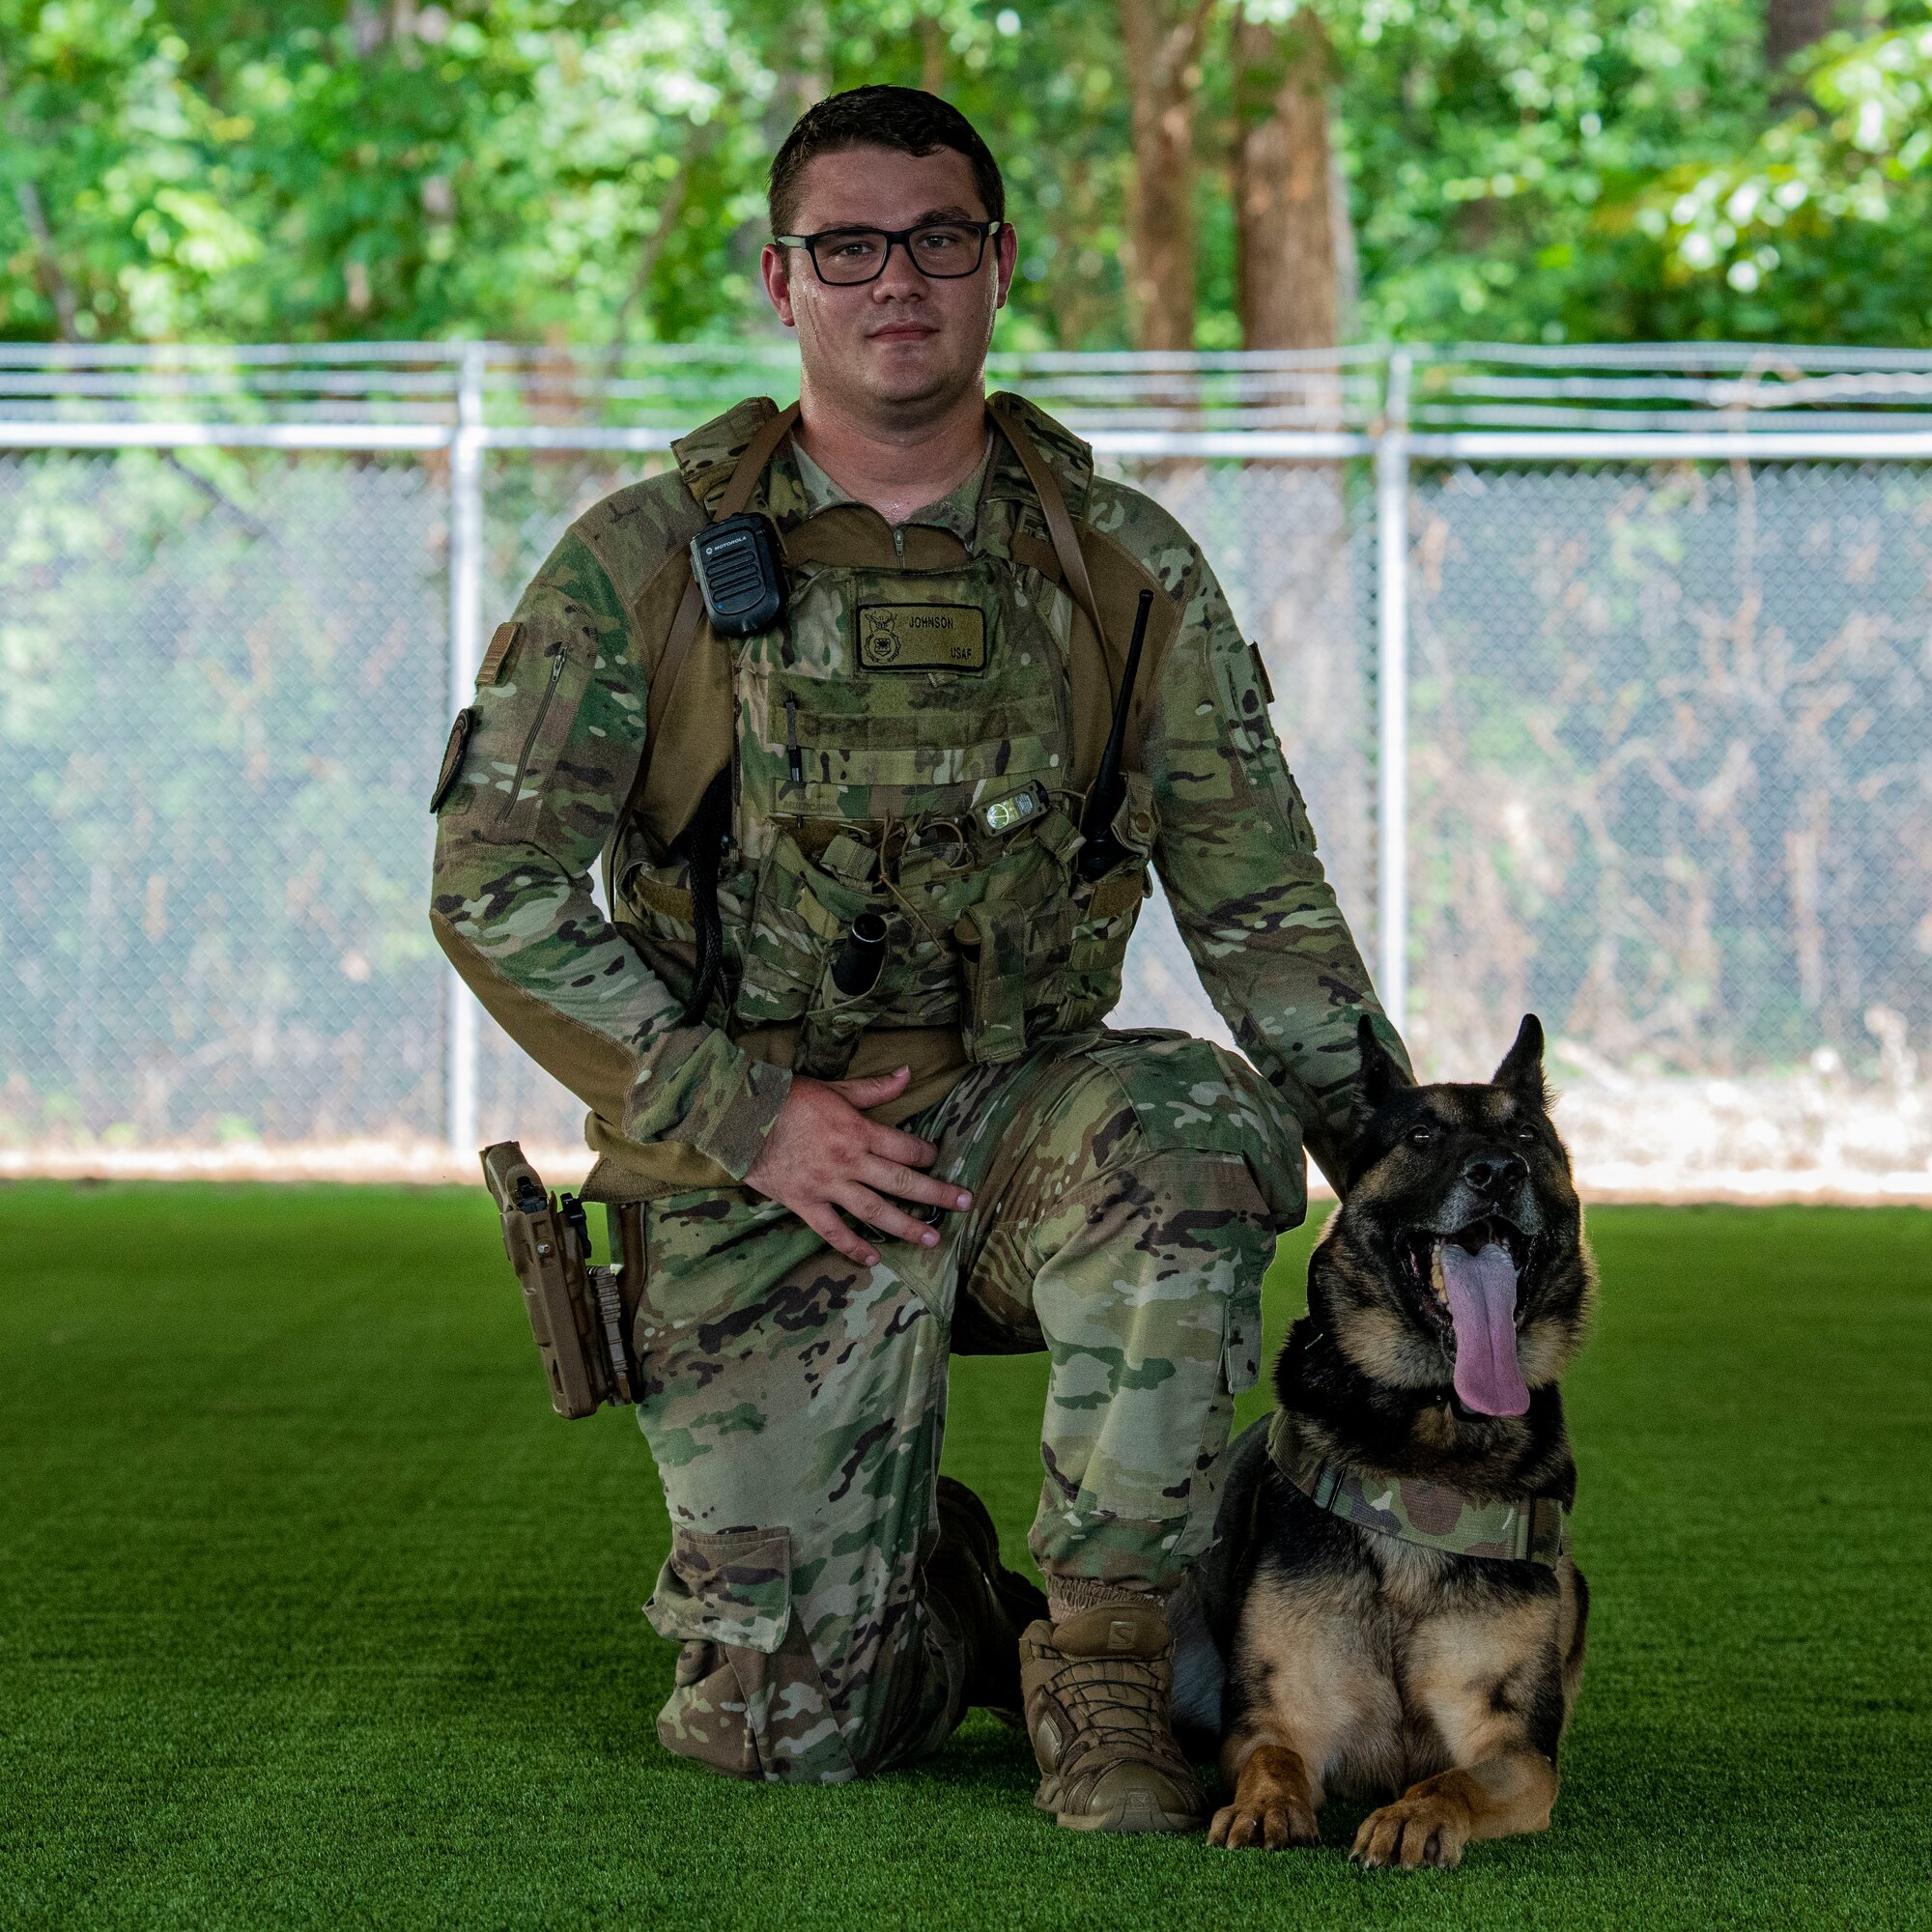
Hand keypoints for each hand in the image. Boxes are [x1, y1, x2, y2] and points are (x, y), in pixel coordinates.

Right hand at [744, 1065, 972, 1267]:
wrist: (741, 1117)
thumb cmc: (788, 1099)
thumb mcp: (835, 1089)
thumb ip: (874, 1089)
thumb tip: (908, 1073)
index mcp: (858, 1131)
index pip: (905, 1147)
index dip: (927, 1154)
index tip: (938, 1158)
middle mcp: (849, 1161)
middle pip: (901, 1181)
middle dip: (936, 1193)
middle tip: (965, 1203)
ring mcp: (827, 1185)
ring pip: (874, 1211)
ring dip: (905, 1226)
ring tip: (931, 1238)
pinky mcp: (805, 1202)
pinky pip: (832, 1231)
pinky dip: (853, 1247)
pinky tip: (873, 1259)